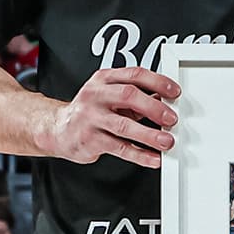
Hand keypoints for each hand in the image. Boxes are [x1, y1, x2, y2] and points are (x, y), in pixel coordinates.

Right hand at [45, 67, 179, 168]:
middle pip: (128, 96)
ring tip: (167, 141)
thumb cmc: (89, 111)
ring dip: (149, 135)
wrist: (58, 130)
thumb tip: (164, 100)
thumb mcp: (110, 96)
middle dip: (154, 108)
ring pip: (124, 125)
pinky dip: (139, 154)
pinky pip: (119, 148)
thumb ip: (136, 96)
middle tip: (172, 119)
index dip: (157, 82)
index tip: (174, 92)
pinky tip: (153, 158)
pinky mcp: (90, 140)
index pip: (134, 74)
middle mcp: (95, 96)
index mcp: (103, 79)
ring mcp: (91, 118)